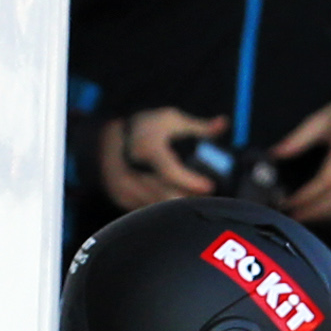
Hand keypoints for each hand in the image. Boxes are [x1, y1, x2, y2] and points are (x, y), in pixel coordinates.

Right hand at [95, 105, 221, 214]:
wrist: (106, 137)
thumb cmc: (144, 127)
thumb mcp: (171, 120)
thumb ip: (199, 127)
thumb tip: (224, 123)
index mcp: (147, 148)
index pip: (170, 172)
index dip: (191, 182)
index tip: (209, 186)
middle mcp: (132, 168)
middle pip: (166, 194)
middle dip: (188, 199)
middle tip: (204, 197)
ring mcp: (124, 185)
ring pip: (156, 206)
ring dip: (177, 207)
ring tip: (191, 198)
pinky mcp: (122, 198)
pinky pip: (147, 210)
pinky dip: (162, 208)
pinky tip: (173, 203)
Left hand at [271, 87, 330, 220]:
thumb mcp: (321, 118)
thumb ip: (298, 138)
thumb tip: (274, 155)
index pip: (328, 178)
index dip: (307, 195)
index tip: (289, 201)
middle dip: (314, 210)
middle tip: (293, 215)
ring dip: (328, 215)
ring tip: (308, 215)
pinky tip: (328, 213)